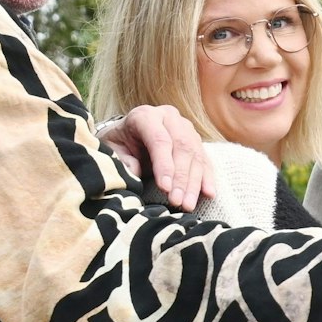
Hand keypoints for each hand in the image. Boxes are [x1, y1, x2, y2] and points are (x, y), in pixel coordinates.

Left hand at [100, 105, 214, 210]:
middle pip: (182, 147)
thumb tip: (136, 171)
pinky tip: (209, 193)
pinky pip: (205, 160)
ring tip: (188, 205)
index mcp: (146, 116)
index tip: (165, 188)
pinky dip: (207, 178)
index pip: (160, 140)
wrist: (127, 135)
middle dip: (181, 178)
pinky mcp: (196, 141)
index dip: (164, 165)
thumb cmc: (118, 144)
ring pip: (196, 156)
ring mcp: (186, 128)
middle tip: (177, 201)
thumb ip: (122, 160)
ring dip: (194, 183)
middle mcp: (169, 117)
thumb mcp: (112, 150)